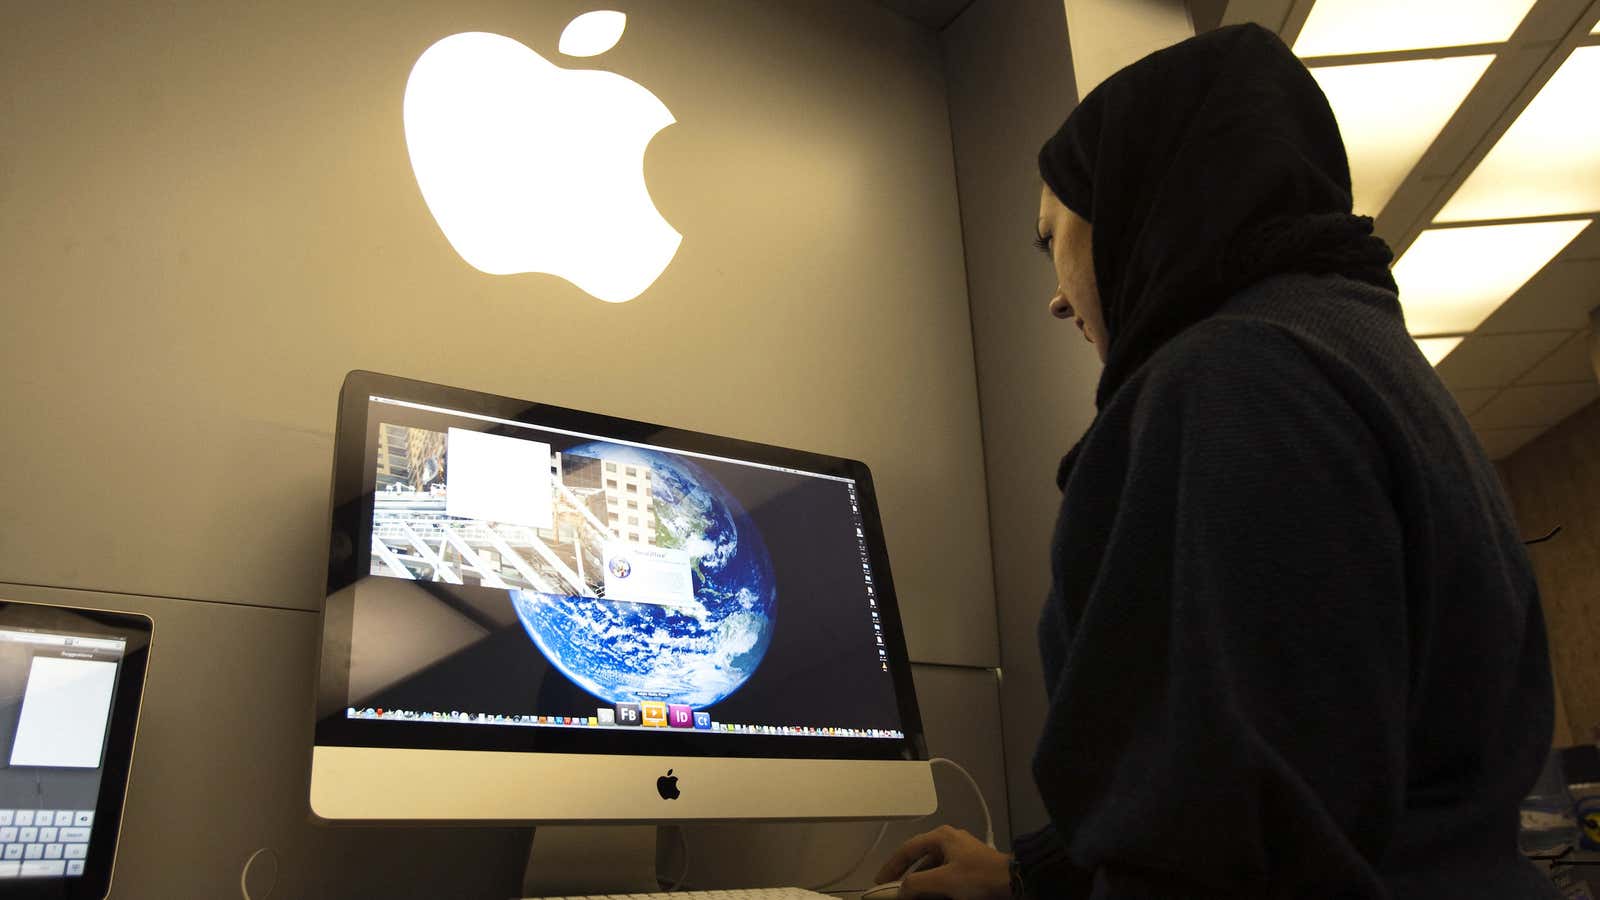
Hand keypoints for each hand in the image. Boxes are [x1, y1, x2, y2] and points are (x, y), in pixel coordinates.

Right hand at [875, 825, 1011, 899]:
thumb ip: (916, 884)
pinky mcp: (970, 865)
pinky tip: (932, 895)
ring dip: (921, 882)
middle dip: (905, 876)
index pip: (907, 849)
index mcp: (941, 837)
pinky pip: (945, 873)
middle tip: (893, 890)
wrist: (1013, 881)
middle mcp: (949, 840)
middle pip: (919, 858)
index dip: (891, 866)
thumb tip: (901, 891)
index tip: (879, 882)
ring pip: (932, 867)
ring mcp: (961, 852)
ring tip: (912, 896)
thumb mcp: (943, 881)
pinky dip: (936, 885)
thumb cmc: (976, 877)